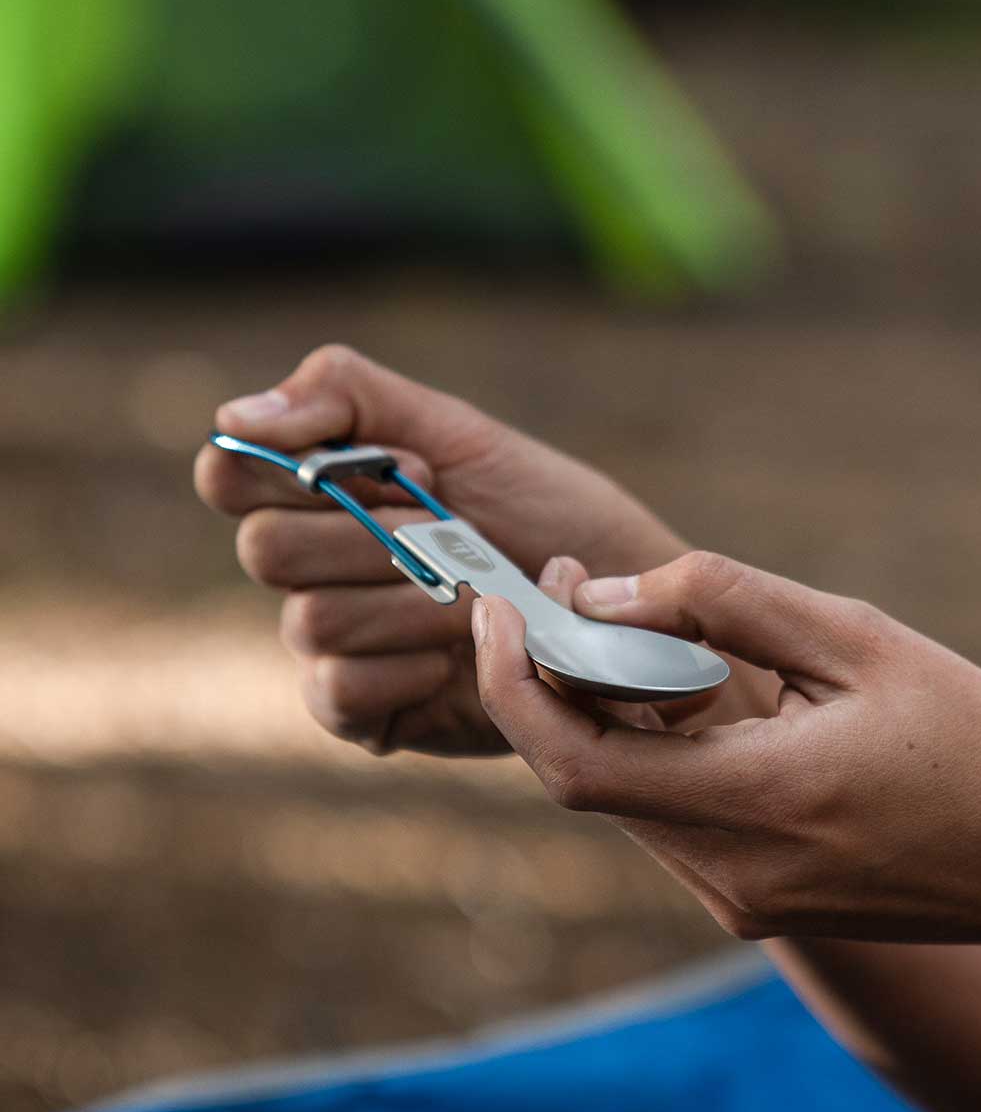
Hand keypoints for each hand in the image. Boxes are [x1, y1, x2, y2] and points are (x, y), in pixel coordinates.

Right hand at [194, 344, 757, 754]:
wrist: (619, 598)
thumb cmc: (541, 509)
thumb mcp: (460, 433)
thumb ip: (348, 399)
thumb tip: (239, 412)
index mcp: (316, 493)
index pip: (230, 471)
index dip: (300, 469)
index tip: (407, 470)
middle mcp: (307, 569)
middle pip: (267, 549)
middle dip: (378, 535)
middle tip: (458, 530)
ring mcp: (328, 643)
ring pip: (311, 619)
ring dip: (413, 599)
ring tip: (482, 592)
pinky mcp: (361, 712)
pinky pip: (338, 689)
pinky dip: (412, 664)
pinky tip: (465, 652)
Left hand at [472, 552, 980, 962]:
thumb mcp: (863, 642)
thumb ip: (728, 605)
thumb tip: (609, 590)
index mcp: (759, 803)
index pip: (576, 759)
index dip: (515, 682)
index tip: (497, 604)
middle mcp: (733, 874)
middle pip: (587, 777)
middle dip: (556, 678)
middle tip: (566, 586)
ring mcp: (746, 900)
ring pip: (627, 796)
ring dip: (605, 710)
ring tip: (630, 618)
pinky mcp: (764, 903)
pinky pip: (674, 818)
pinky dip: (655, 747)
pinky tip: (689, 686)